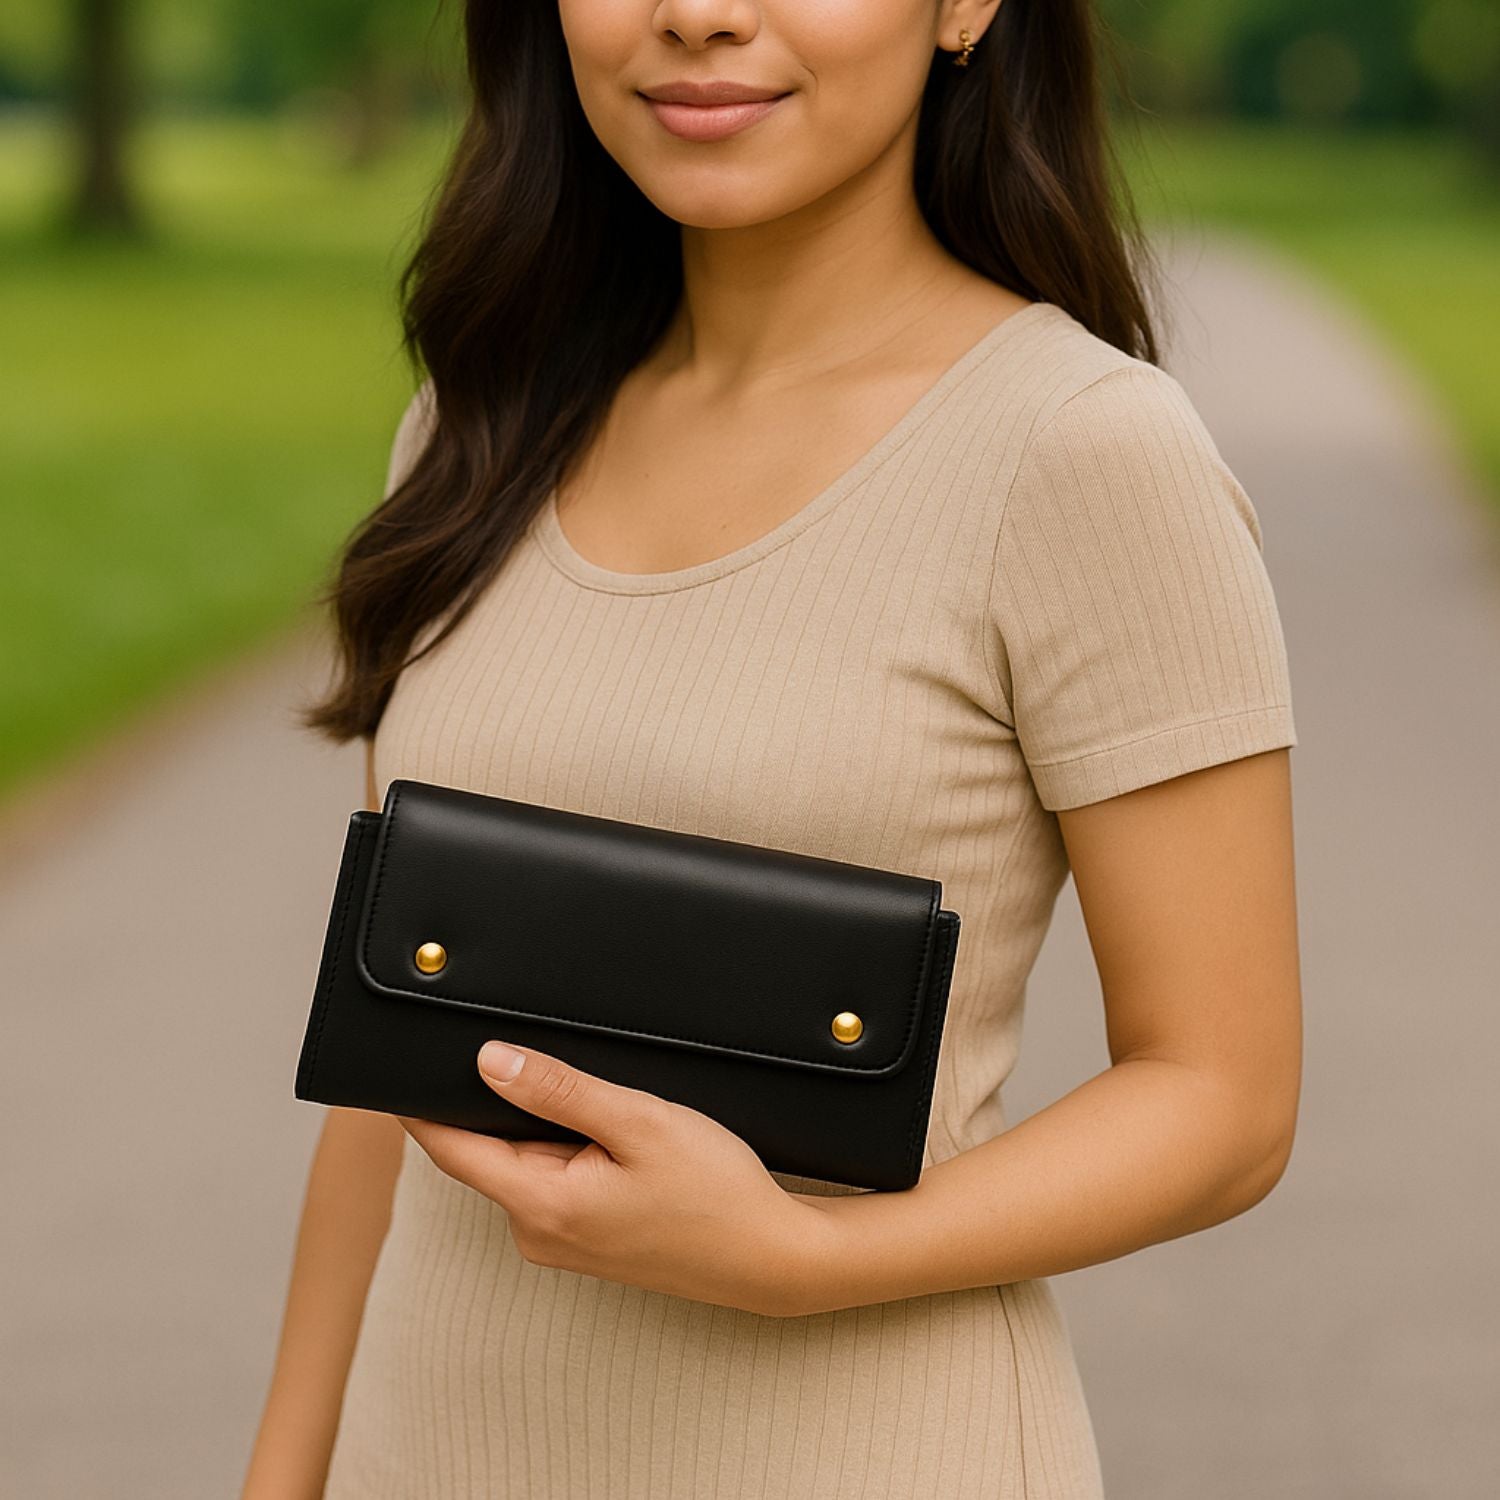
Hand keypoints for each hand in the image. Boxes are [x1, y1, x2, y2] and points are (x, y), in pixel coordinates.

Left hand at [396, 1039, 831, 1316]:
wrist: (771, 1258)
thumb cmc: (715, 1192)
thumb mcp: (638, 1122)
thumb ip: (558, 1091)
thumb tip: (488, 1060)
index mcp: (539, 1205)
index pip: (449, 1147)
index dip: (419, 1102)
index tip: (402, 1060)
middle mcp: (536, 1232)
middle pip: (487, 1148)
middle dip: (499, 1099)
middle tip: (534, 1049)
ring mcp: (560, 1241)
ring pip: (524, 1160)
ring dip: (542, 1122)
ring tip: (595, 1093)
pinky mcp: (585, 1240)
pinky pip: (552, 1179)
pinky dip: (567, 1146)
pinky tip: (611, 1130)